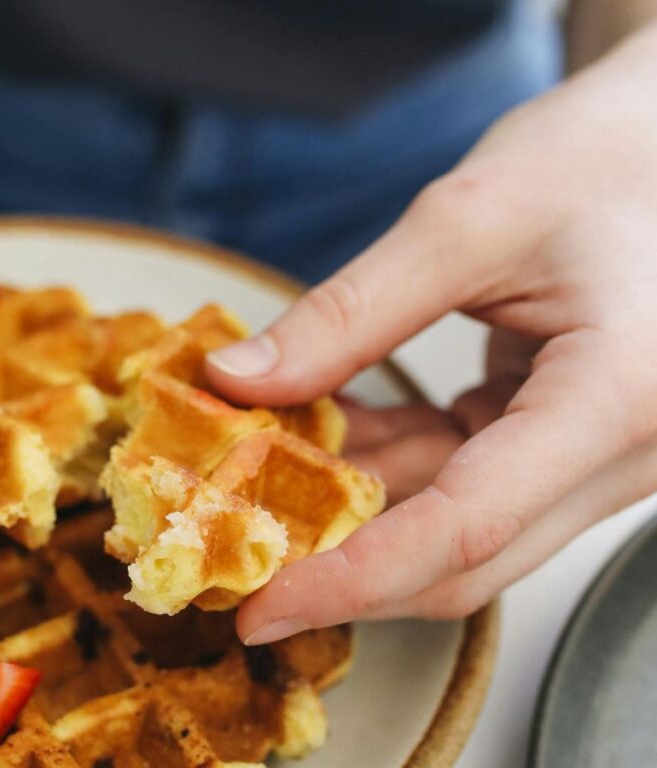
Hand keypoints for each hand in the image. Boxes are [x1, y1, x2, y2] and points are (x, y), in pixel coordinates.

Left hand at [205, 24, 656, 644]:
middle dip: (343, 568)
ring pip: (460, 527)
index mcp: (617, 399)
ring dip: (358, 510)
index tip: (261, 607)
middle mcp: (625, 454)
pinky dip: (394, 468)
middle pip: (465, 556)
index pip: (466, 528)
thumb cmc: (595, 159)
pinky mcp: (573, 443)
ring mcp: (603, 457)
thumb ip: (348, 314)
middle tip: (242, 568)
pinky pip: (471, 484)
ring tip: (262, 479)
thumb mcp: (464, 222)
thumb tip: (238, 382)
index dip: (351, 579)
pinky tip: (327, 438)